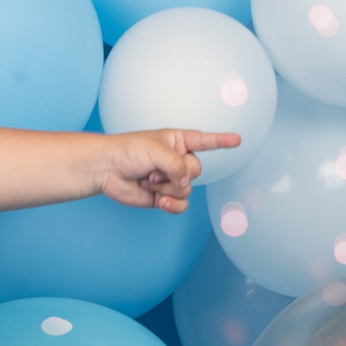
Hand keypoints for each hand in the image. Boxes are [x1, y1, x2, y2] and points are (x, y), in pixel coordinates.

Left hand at [101, 129, 239, 213]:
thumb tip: (186, 182)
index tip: (238, 140)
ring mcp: (172, 179)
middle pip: (196, 171)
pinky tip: (160, 201)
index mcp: (179, 141)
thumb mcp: (155, 149)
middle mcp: (179, 160)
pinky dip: (172, 204)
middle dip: (175, 173)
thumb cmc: (128, 151)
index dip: (222, 141)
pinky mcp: (165, 197)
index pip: (205, 141)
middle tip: (153, 169)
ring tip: (148, 180)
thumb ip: (176, 164)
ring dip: (166, 187)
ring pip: (187, 189)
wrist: (108, 170)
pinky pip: (181, 204)